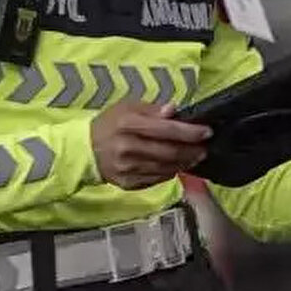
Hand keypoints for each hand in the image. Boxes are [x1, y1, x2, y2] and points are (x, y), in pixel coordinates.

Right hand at [90, 101, 211, 189]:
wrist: (84, 150)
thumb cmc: (110, 123)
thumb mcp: (128, 107)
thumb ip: (152, 109)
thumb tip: (174, 110)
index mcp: (128, 124)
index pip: (166, 129)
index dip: (190, 132)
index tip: (207, 132)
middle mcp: (128, 147)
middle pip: (169, 151)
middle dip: (192, 150)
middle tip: (205, 148)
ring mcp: (128, 168)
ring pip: (166, 168)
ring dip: (185, 163)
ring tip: (195, 156)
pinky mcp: (128, 183)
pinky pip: (156, 179)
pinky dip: (170, 172)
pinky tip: (176, 165)